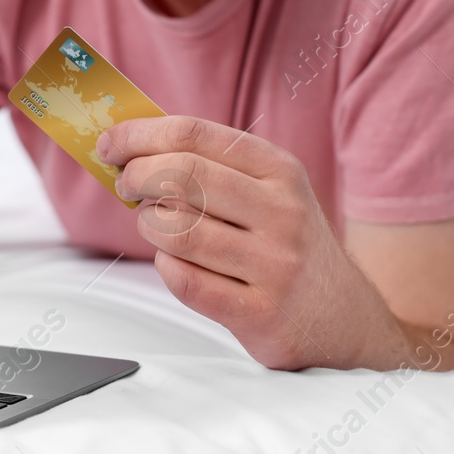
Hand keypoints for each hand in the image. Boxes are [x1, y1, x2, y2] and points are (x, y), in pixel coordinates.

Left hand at [97, 115, 396, 369]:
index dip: (139, 135)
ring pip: (178, 231)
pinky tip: (173, 261)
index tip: (110, 143)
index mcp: (280, 170)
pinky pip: (185, 281)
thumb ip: (210, 165)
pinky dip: (165, 267)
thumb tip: (130, 143)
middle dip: (137, 177)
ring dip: (149, 225)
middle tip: (126, 185)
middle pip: (183, 176)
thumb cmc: (286, 244)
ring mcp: (276, 266)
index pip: (195, 134)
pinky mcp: (262, 314)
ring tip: (153, 225)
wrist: (344, 318)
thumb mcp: (268, 191)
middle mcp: (283, 213)